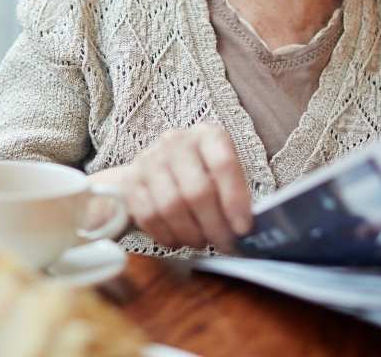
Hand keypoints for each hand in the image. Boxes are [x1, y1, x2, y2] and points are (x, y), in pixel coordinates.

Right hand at [91, 123, 252, 249]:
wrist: (155, 171)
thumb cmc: (201, 177)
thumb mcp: (224, 177)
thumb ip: (238, 197)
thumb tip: (250, 232)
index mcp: (207, 135)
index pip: (223, 165)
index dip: (234, 200)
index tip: (243, 229)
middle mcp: (176, 141)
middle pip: (197, 191)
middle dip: (214, 226)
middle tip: (224, 244)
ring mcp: (149, 159)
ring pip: (171, 207)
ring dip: (191, 233)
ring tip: (202, 241)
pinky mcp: (130, 181)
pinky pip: (149, 216)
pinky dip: (167, 236)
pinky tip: (179, 240)